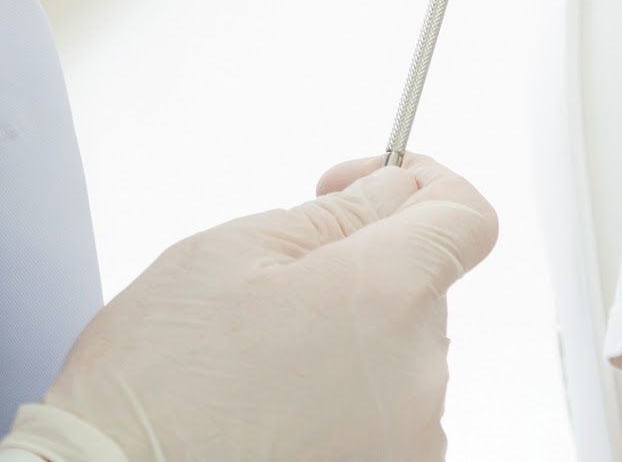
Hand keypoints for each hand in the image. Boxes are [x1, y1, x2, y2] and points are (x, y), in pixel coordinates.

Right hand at [41, 153, 497, 461]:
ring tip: (258, 364)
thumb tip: (388, 192)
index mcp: (385, 296)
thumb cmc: (154, 387)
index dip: (422, 184)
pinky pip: (383, 414)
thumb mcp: (228, 253)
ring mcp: (407, 439)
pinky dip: (340, 400)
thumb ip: (331, 214)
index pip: (466, 216)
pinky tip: (270, 409)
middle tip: (273, 289)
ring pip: (399, 354)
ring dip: (348, 341)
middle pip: (422, 287)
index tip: (368, 187)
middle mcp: (417, 374)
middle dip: (362, 269)